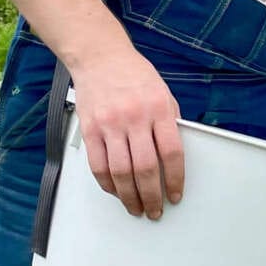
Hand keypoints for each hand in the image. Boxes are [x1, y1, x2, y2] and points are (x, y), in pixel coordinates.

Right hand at [69, 46, 183, 220]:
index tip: (175, 195)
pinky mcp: (90, 129)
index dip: (175, 180)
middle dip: (152, 196)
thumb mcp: (163, 93)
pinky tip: (116, 191)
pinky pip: (98, 166)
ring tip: (136, 207)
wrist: (99, 56)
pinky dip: (108, 184)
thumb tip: (174, 157)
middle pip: (145, 168)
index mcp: (158, 108)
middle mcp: (134, 117)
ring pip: (121, 172)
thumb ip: (170, 123)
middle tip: (155, 209)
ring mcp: (110, 124)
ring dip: (129, 197)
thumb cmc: (133, 74)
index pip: (172, 153)